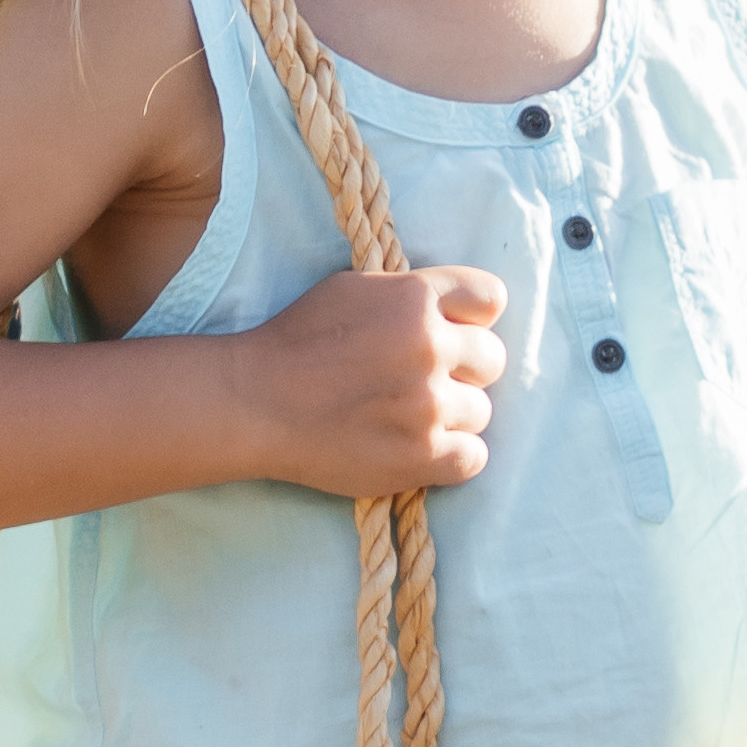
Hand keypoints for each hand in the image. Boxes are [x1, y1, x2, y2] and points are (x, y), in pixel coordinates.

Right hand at [234, 266, 508, 497]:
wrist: (254, 403)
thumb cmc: (296, 341)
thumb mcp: (354, 289)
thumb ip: (409, 295)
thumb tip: (453, 308)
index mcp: (415, 297)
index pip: (490, 298)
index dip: (473, 318)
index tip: (453, 333)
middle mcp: (429, 346)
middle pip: (492, 358)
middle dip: (464, 369)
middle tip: (423, 382)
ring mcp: (427, 404)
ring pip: (481, 411)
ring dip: (452, 416)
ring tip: (409, 418)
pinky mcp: (421, 455)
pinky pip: (474, 457)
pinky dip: (452, 457)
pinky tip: (418, 448)